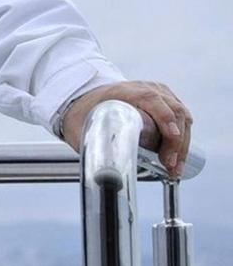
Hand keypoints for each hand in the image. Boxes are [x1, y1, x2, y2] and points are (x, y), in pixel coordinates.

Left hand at [60, 81, 191, 176]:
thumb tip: (104, 176)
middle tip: (171, 166)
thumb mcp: (83, 128)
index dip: (165, 121)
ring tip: (175, 167)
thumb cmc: (84, 115)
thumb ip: (93, 147)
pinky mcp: (165, 100)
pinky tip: (178, 156)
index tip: (171, 141)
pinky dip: (182, 138)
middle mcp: (144, 88)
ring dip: (182, 144)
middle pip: (173, 110)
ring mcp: (158, 92)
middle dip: (176, 142)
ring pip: (181, 115)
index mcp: (124, 91)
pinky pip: (181, 117)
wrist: (85, 101)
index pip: (152, 100)